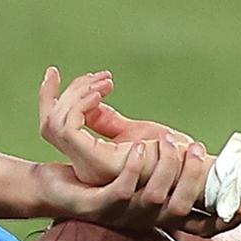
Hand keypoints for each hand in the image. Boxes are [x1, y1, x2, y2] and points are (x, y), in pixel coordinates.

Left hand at [31, 133, 219, 235]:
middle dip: (193, 178)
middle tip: (197, 148)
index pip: (196, 226)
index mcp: (155, 217)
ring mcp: (120, 218)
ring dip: (164, 167)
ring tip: (166, 142)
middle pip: (180, 209)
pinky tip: (140, 148)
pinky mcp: (98, 208)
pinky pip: (122, 190)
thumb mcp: (140, 178)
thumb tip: (200, 163)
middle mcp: (140, 222)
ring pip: (154, 197)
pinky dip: (135, 168)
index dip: (222, 222)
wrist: (50, 190)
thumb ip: (165, 175)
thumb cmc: (96, 182)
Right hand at [38, 67, 199, 183]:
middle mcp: (82, 166)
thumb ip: (107, 122)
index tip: (66, 74)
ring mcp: (88, 166)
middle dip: (69, 92)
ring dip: (78, 94)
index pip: (52, 128)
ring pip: (57, 123)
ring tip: (105, 82)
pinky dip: (80, 104)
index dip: (50, 98)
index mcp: (88, 160)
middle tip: (99, 77)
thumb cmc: (167, 151)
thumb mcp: (131, 133)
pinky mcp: (99, 162)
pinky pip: (69, 129)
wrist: (190, 166)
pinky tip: (100, 93)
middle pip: (51, 122)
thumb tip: (90, 103)